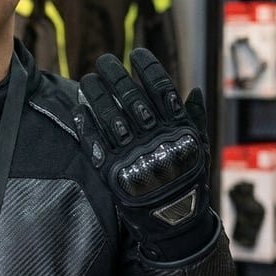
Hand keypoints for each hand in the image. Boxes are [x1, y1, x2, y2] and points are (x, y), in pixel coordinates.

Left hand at [73, 48, 212, 259]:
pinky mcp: (114, 173)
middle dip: (116, 75)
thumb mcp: (198, 148)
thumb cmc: (188, 181)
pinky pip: (95, 143)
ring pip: (110, 116)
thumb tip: (193, 90)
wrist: (174, 222)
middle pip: (131, 97)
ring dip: (96, 95)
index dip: (148, 68)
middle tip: (104, 60)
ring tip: (88, 79)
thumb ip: (194, 118)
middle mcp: (155, 139)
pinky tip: (77, 109)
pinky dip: (86, 125)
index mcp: (177, 129)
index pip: (162, 89)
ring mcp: (133, 155)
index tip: (136, 53)